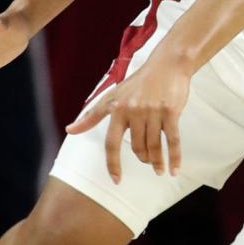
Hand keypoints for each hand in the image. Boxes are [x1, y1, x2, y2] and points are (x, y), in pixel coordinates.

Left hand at [66, 54, 190, 182]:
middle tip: (146, 161)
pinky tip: (174, 170)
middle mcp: (133, 111)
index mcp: (117, 109)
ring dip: (156, 161)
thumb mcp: (112, 97)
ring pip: (153, 146)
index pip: (111, 143)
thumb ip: (91, 116)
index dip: (113, 164)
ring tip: (159, 168)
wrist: (166, 65)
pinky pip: (173, 140)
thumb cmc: (138, 83)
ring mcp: (153, 111)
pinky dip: (174, 157)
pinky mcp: (170, 111)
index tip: (116, 179)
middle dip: (142, 158)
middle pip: (136, 147)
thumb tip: (69, 130)